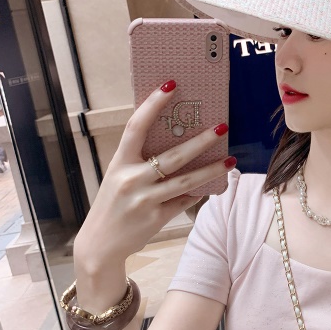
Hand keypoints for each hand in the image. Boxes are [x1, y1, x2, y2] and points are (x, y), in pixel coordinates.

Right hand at [74, 80, 233, 268]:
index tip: (171, 85)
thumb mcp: (118, 177)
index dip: (153, 104)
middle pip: (172, 156)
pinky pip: (184, 201)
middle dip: (200, 141)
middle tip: (221, 126)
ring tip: (231, 160)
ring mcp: (145, 200)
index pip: (135, 126)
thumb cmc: (113, 205)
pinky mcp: (156, 218)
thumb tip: (173, 138)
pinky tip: (212, 185)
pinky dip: (198, 192)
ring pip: (186, 181)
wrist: (99, 244)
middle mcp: (131, 179)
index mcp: (119, 162)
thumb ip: (139, 161)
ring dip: (211, 169)